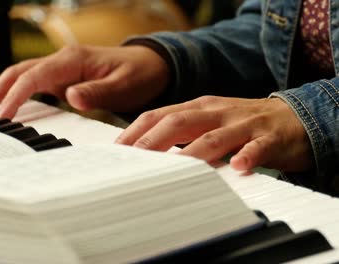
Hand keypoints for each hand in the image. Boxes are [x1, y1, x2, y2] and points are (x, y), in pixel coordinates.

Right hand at [0, 45, 169, 118]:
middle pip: (19, 71)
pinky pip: (34, 83)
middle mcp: (63, 60)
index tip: (2, 116)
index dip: (15, 96)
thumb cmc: (139, 74)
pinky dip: (17, 93)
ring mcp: (62, 68)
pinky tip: (9, 105)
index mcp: (73, 60)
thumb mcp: (123, 85)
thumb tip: (70, 98)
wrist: (151, 66)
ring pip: (23, 75)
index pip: (34, 77)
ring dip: (2, 90)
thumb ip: (97, 93)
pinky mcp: (64, 78)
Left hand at [115, 96, 312, 171]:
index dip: (138, 130)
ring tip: (175, 167)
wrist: (295, 118)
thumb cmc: (242, 124)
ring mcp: (243, 124)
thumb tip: (144, 150)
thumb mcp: (208, 121)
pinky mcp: (269, 139)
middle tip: (135, 160)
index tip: (118, 149)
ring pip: (214, 137)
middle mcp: (217, 112)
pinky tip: (237, 166)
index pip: (161, 114)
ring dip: (193, 152)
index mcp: (199, 107)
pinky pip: (257, 148)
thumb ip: (181, 132)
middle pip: (180, 121)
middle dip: (154, 140)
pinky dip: (247, 156)